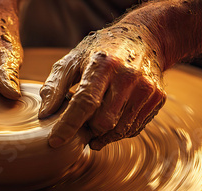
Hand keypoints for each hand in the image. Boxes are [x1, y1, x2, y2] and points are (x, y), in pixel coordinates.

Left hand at [39, 26, 165, 149]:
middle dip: (87, 130)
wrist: (144, 38)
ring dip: (102, 135)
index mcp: (103, 64)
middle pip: (103, 121)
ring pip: (119, 130)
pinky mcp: (157, 98)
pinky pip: (134, 128)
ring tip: (92, 126)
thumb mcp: (73, 60)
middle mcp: (127, 76)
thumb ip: (55, 86)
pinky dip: (118, 132)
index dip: (68, 125)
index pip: (84, 102)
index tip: (54, 141)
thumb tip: (44, 115)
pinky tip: (110, 121)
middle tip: (79, 126)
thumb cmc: (100, 52)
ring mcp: (146, 88)